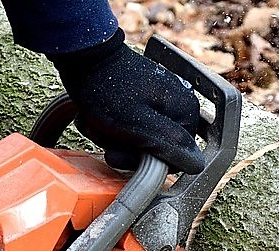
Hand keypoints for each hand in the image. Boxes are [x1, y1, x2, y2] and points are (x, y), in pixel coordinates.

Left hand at [50, 28, 204, 173]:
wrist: (82, 57)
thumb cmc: (107, 89)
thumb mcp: (138, 125)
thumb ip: (170, 145)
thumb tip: (197, 165)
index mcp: (185, 112)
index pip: (175, 159)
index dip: (147, 162)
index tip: (124, 152)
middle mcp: (177, 107)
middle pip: (154, 151)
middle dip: (125, 148)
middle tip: (106, 135)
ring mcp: (158, 104)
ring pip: (136, 143)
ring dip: (112, 139)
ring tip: (98, 122)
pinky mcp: (140, 103)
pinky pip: (127, 130)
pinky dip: (108, 129)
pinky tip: (97, 118)